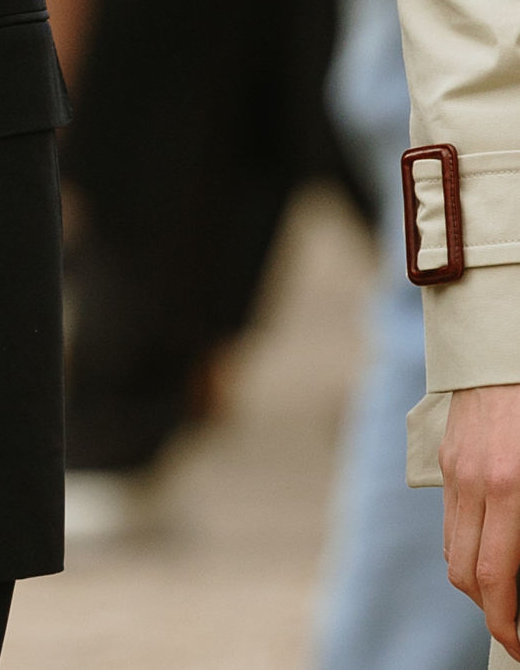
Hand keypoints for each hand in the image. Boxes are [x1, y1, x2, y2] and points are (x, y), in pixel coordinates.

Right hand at [443, 382, 519, 655]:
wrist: (509, 336)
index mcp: (508, 487)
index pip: (492, 580)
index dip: (505, 625)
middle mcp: (474, 481)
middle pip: (465, 575)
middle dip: (492, 612)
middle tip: (519, 628)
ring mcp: (456, 466)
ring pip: (453, 549)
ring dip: (478, 582)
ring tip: (510, 592)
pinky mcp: (450, 452)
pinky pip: (453, 516)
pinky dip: (470, 544)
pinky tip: (497, 545)